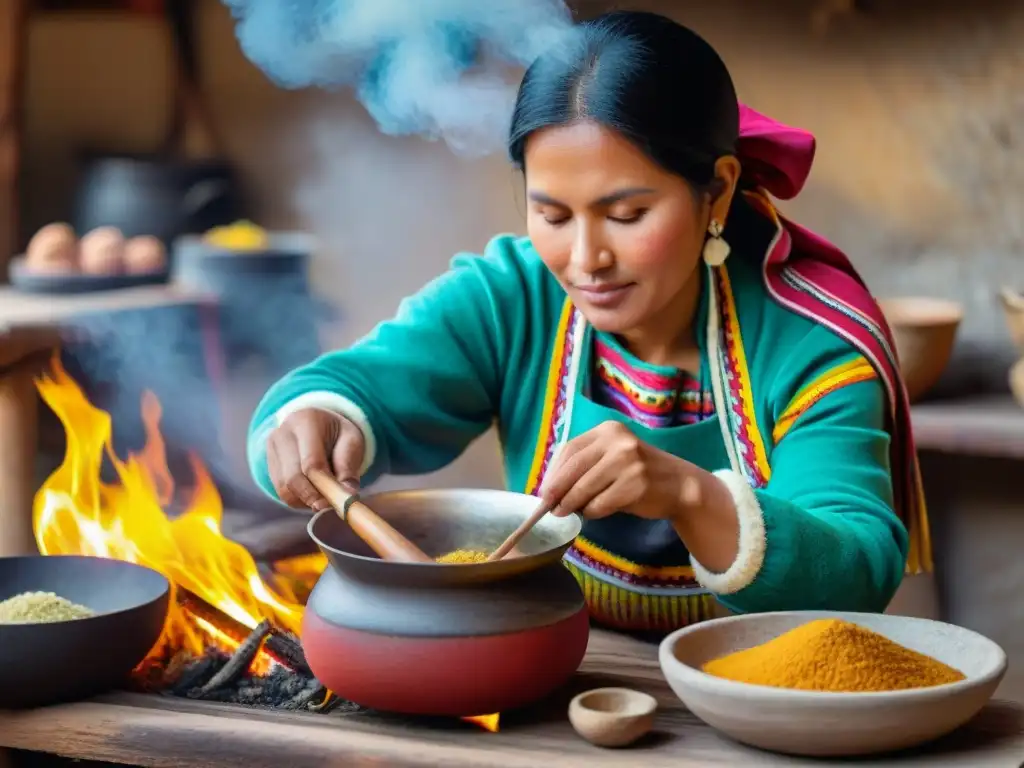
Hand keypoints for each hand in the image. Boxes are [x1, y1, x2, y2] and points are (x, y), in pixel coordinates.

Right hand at [265, 408, 365, 511]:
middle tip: (329, 506)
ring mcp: (272, 448)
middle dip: (312, 497)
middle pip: (293, 477)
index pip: (311, 462)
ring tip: (324, 497)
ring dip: (305, 500)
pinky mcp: (268, 463)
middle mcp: (283, 432)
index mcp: (307, 422)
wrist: (319, 423)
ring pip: (284, 488)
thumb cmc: (338, 433)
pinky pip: (280, 491)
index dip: (322, 487)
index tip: (334, 503)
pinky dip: (298, 499)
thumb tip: (347, 496)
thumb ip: (349, 468)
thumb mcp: (352, 442)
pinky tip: (312, 493)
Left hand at [539, 421, 705, 520]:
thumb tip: (550, 488)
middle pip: (574, 468)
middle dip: (556, 490)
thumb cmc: (637, 473)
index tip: (543, 489)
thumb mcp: (612, 457)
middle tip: (547, 506)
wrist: (679, 484)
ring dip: (570, 504)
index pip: (570, 449)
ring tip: (564, 512)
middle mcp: (618, 442)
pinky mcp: (636, 485)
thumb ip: (585, 465)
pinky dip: (591, 511)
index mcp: (608, 431)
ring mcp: (629, 462)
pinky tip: (593, 512)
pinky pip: (600, 503)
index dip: (553, 471)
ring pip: (584, 487)